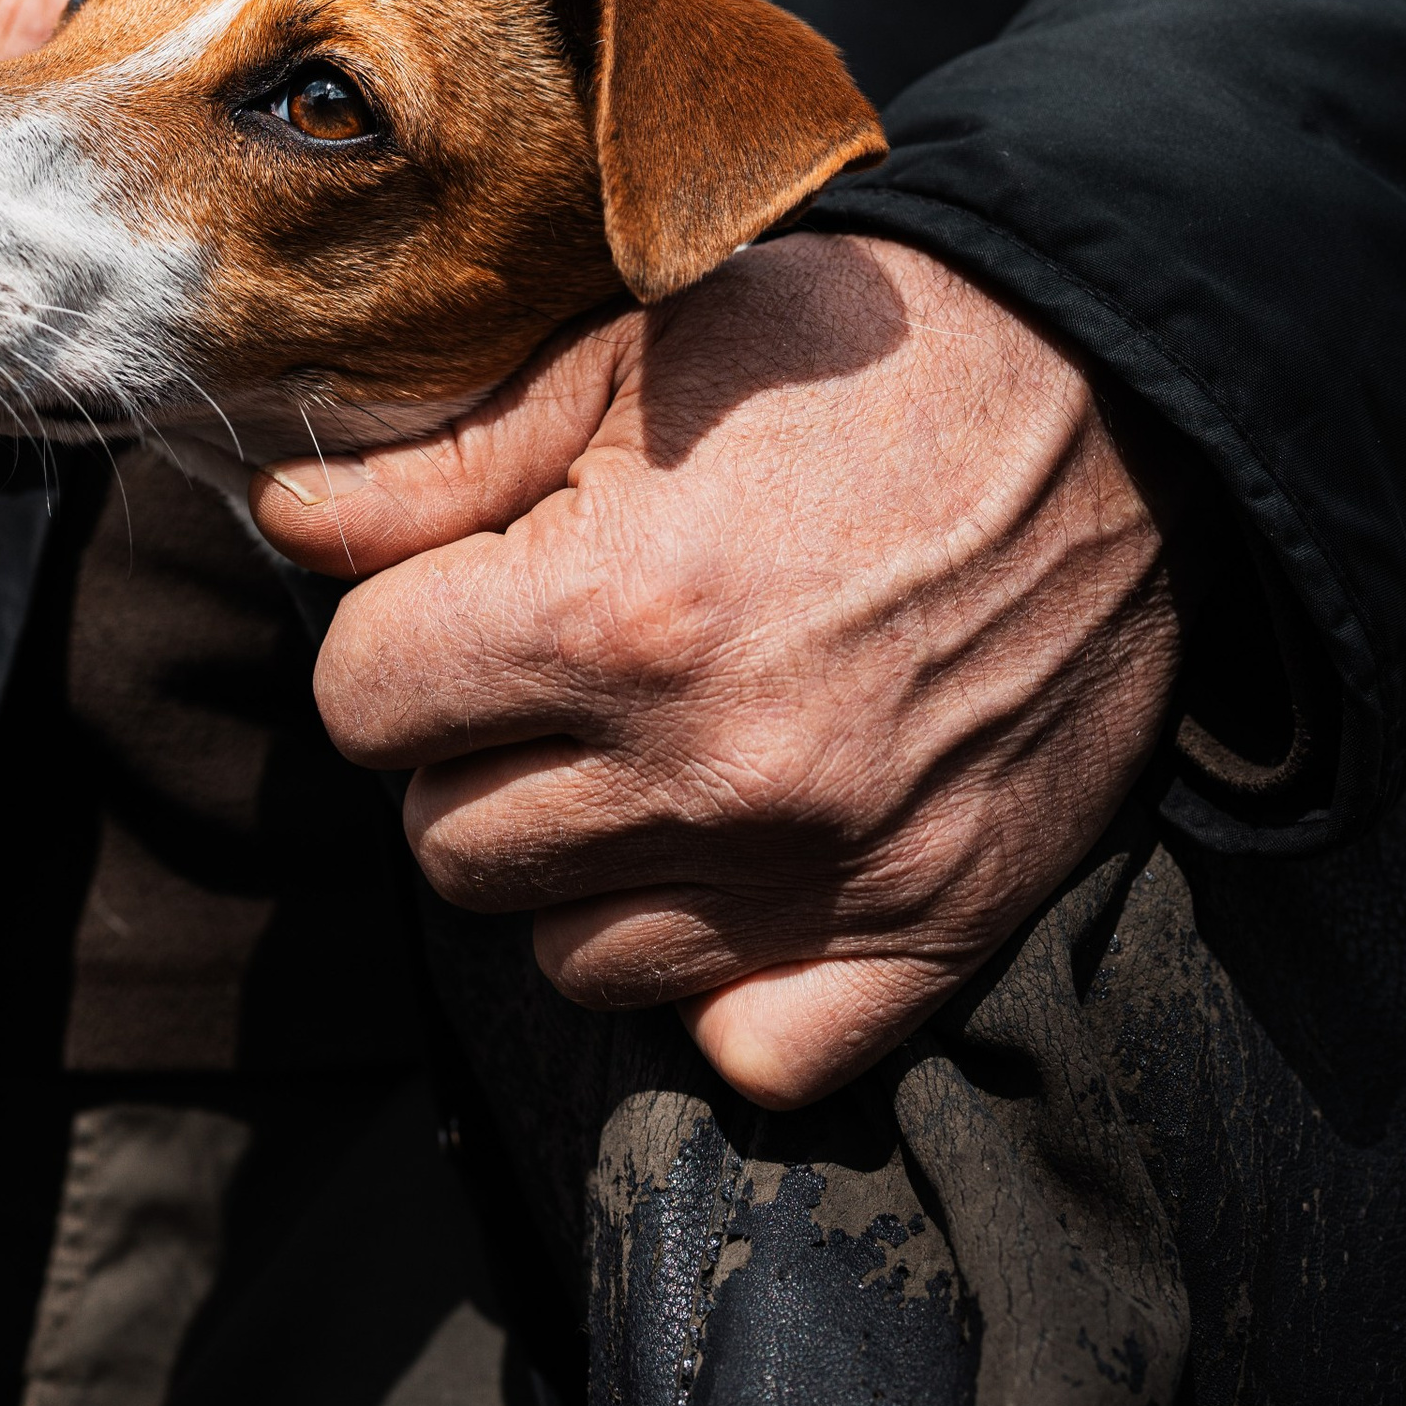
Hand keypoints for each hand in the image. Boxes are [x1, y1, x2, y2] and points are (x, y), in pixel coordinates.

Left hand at [249, 236, 1190, 1107]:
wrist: (1116, 407)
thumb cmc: (852, 360)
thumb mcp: (630, 356)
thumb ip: (444, 464)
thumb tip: (289, 523)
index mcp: (610, 614)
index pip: (362, 705)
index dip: (392, 645)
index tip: (456, 605)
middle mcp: (707, 768)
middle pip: (448, 844)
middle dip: (471, 754)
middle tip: (553, 672)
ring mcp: (823, 872)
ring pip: (572, 959)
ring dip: (579, 867)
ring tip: (648, 752)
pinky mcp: (932, 934)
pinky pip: (745, 1049)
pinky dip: (719, 980)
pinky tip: (734, 865)